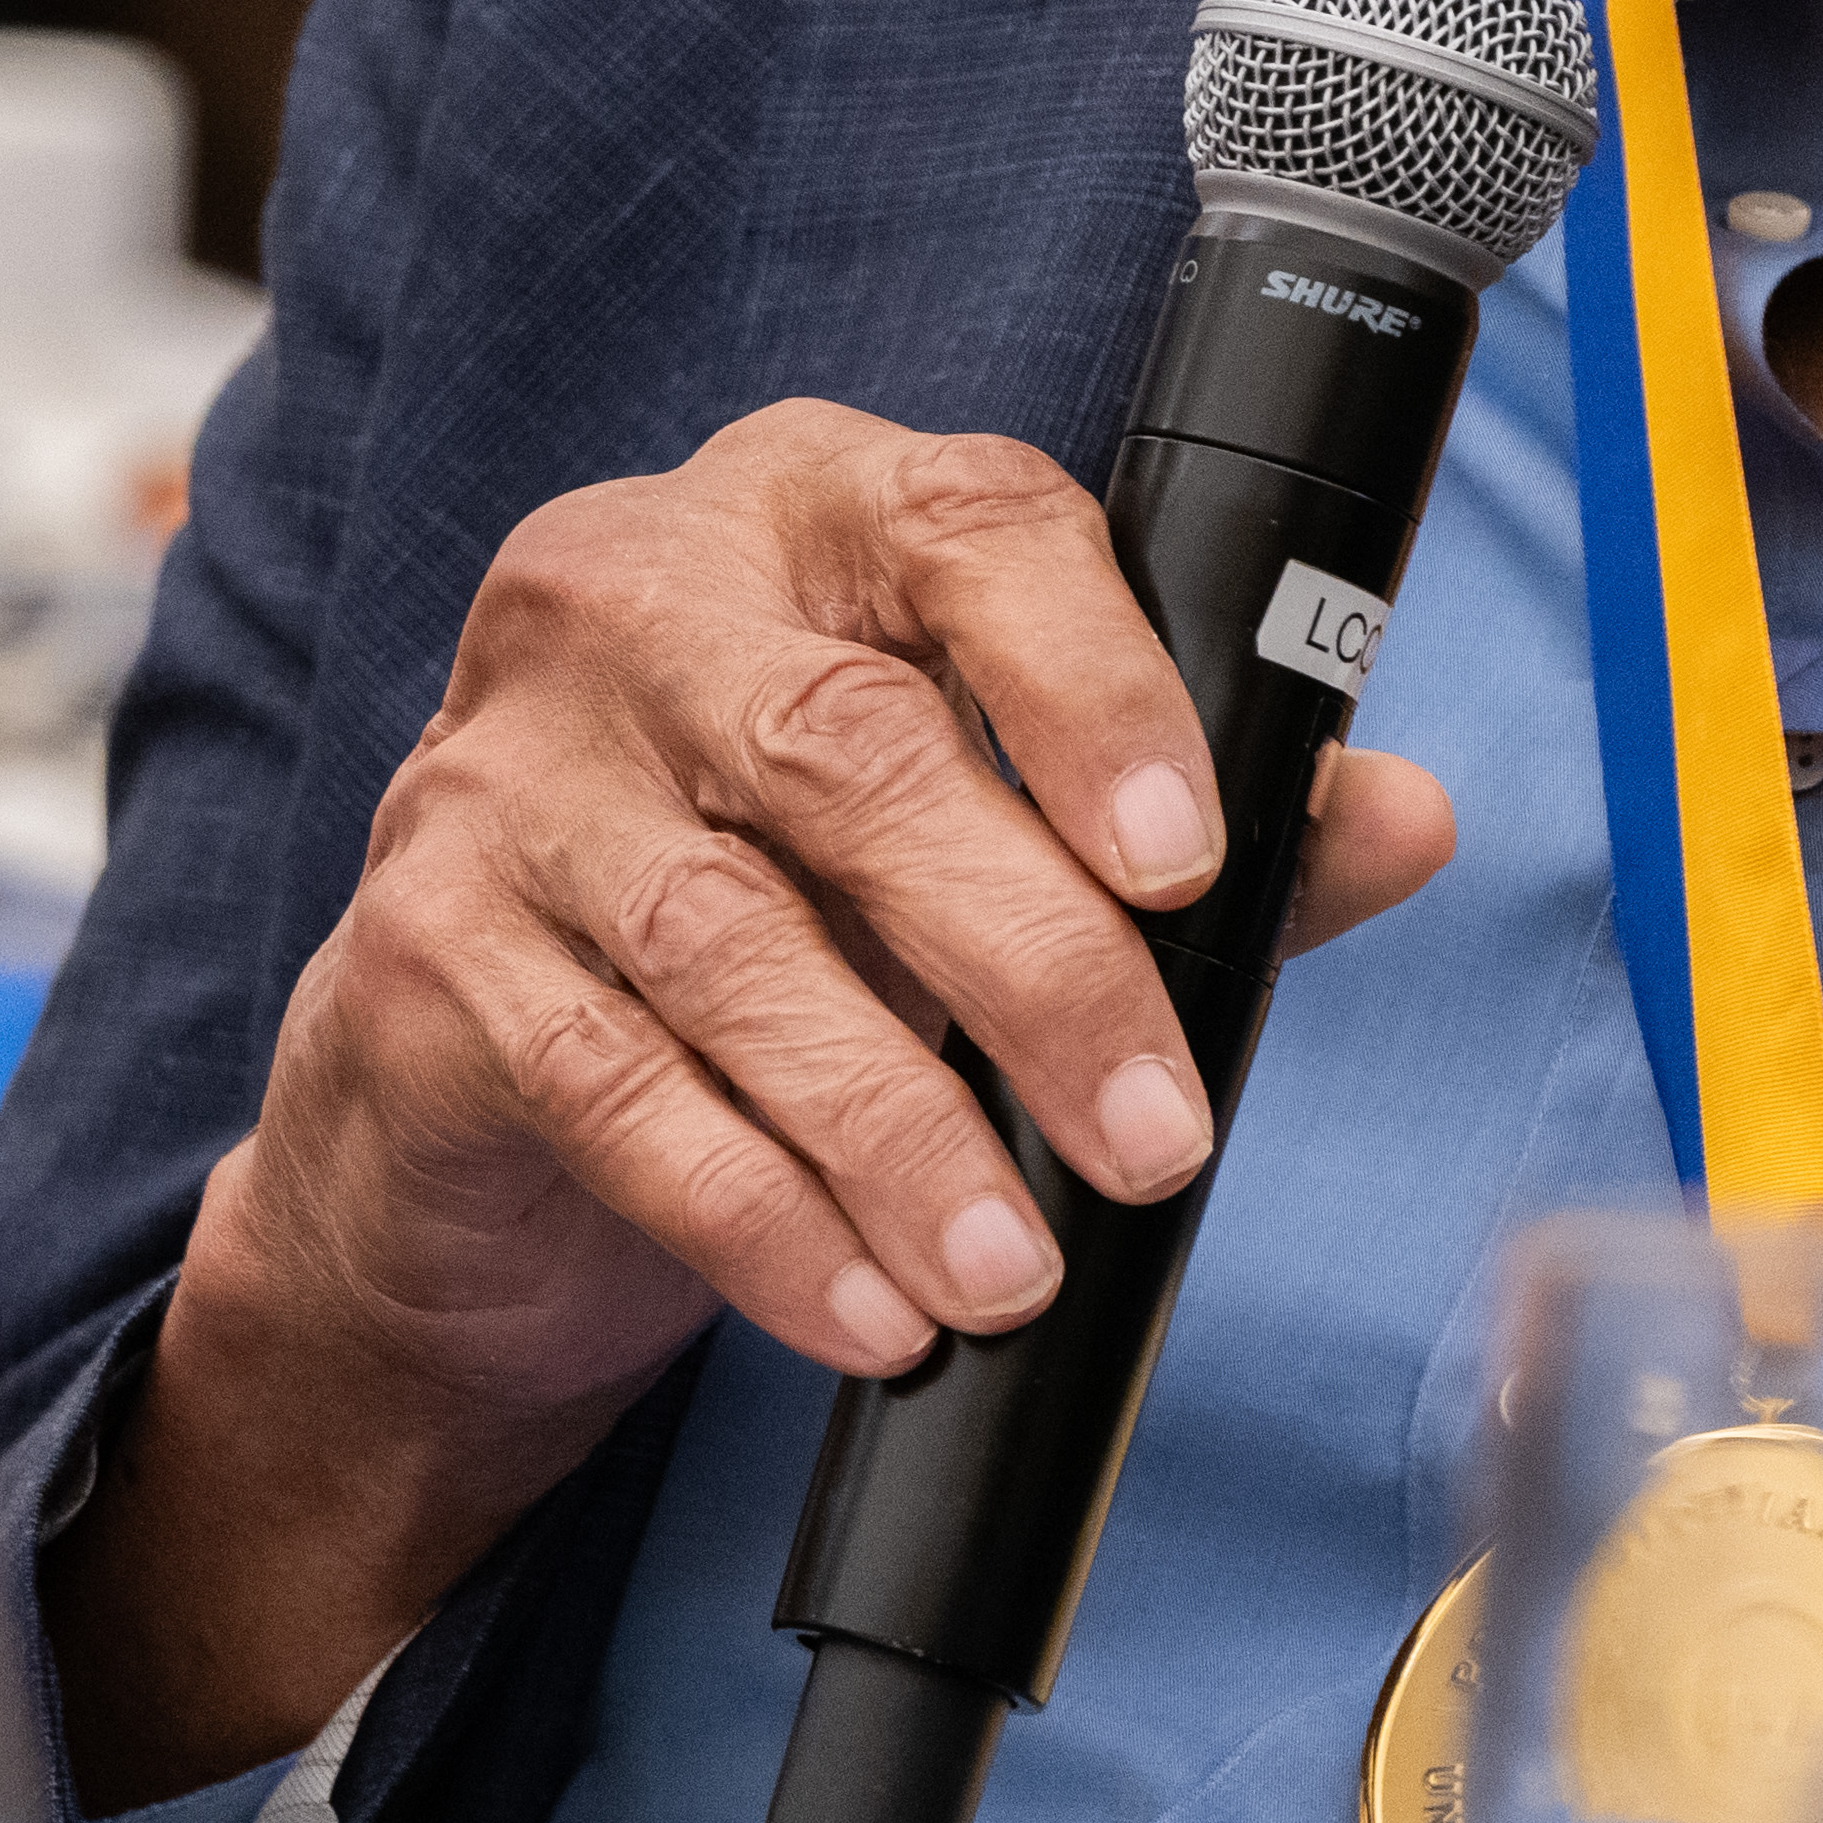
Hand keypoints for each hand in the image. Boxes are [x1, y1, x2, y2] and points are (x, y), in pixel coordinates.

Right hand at [58, 404, 1454, 1787]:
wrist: (472, 1081)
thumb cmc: (779, 908)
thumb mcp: (979, 841)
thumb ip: (1181, 822)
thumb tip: (1398, 818)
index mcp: (802, 514)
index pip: (964, 529)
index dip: (1093, 683)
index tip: (1192, 857)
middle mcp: (629, 598)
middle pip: (848, 749)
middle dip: (1032, 962)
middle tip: (1154, 1138)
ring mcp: (503, 770)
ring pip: (729, 939)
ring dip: (899, 1129)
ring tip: (1016, 1269)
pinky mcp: (424, 949)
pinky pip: (615, 1086)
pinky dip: (762, 1215)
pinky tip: (869, 1308)